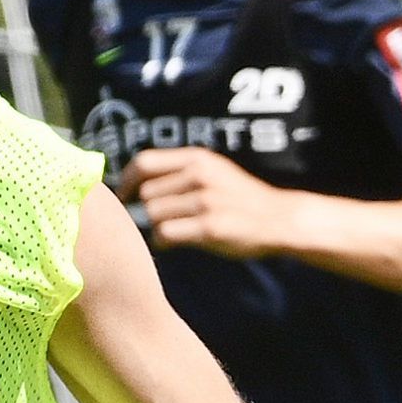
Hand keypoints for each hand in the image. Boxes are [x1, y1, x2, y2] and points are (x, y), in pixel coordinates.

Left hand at [118, 148, 288, 256]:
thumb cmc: (240, 198)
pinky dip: (162, 242)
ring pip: (153, 214)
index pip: (144, 162)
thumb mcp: (214, 170)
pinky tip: (171, 244)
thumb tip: (137, 181)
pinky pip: (166, 234)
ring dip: (154, 227)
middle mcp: (200, 175)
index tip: (123, 195)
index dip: (126, 180)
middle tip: (152, 222)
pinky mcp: (210, 227)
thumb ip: (180, 171)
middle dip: (143, 210)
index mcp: (197, 158)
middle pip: (146, 193)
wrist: (278, 219)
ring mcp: (205, 201)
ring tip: (167, 232)